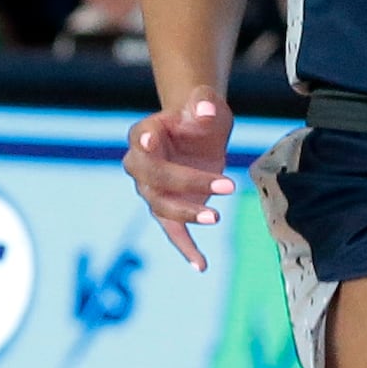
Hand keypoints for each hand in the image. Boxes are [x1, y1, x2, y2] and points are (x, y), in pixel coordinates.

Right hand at [122, 88, 235, 270]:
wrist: (199, 130)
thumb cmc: (199, 113)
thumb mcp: (205, 102)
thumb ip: (203, 102)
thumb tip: (205, 110)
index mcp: (143, 133)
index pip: (141, 139)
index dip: (144, 142)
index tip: (149, 141)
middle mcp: (139, 164)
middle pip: (155, 180)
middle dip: (189, 184)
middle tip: (227, 186)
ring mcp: (151, 190)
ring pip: (163, 208)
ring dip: (189, 215)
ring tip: (216, 218)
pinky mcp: (167, 209)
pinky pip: (172, 231)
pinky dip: (186, 248)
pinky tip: (200, 265)